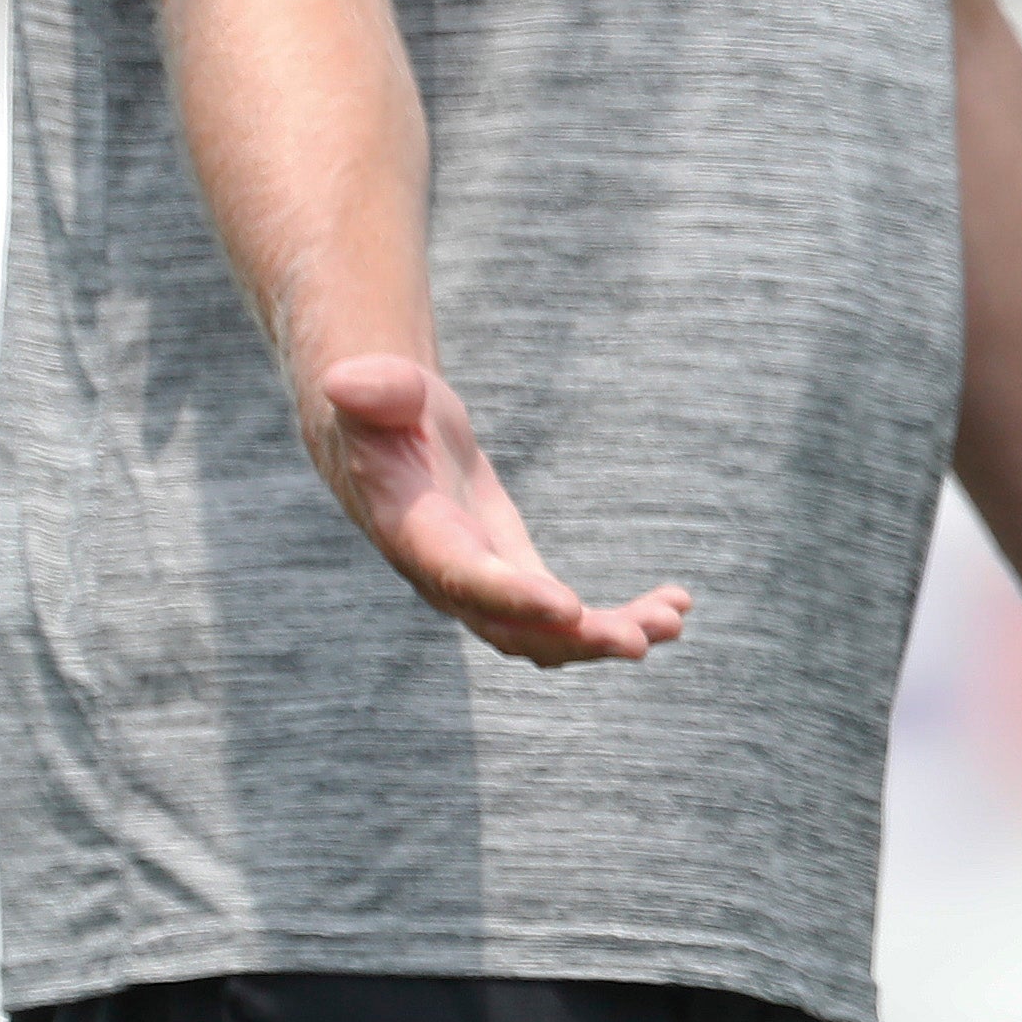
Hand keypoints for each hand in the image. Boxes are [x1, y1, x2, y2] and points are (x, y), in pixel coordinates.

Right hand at [305, 352, 691, 669]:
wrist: (381, 439)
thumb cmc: (380, 409)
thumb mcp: (376, 391)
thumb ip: (372, 392)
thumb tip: (345, 381)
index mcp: (417, 536)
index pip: (464, 576)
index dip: (514, 596)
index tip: (569, 608)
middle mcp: (448, 577)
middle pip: (513, 628)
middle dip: (576, 639)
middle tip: (641, 640)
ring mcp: (484, 586)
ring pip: (546, 635)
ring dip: (609, 636)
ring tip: (673, 622)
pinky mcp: (514, 577)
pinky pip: (566, 619)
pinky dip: (619, 618)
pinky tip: (676, 604)